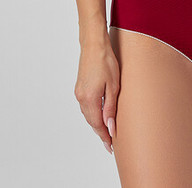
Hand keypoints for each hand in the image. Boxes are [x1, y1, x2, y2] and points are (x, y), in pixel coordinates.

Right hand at [74, 40, 119, 154]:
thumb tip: (110, 127)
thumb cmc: (106, 61)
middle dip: (100, 132)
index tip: (111, 146)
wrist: (94, 44)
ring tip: (107, 131)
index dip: (104, 136)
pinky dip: (93, 113)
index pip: (97, 124)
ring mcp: (79, 92)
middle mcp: (81, 98)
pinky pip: (86, 106)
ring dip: (96, 123)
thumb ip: (110, 108)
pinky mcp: (79, 87)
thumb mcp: (113, 86)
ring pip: (88, 114)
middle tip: (110, 143)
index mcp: (89, 99)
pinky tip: (99, 114)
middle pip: (91, 121)